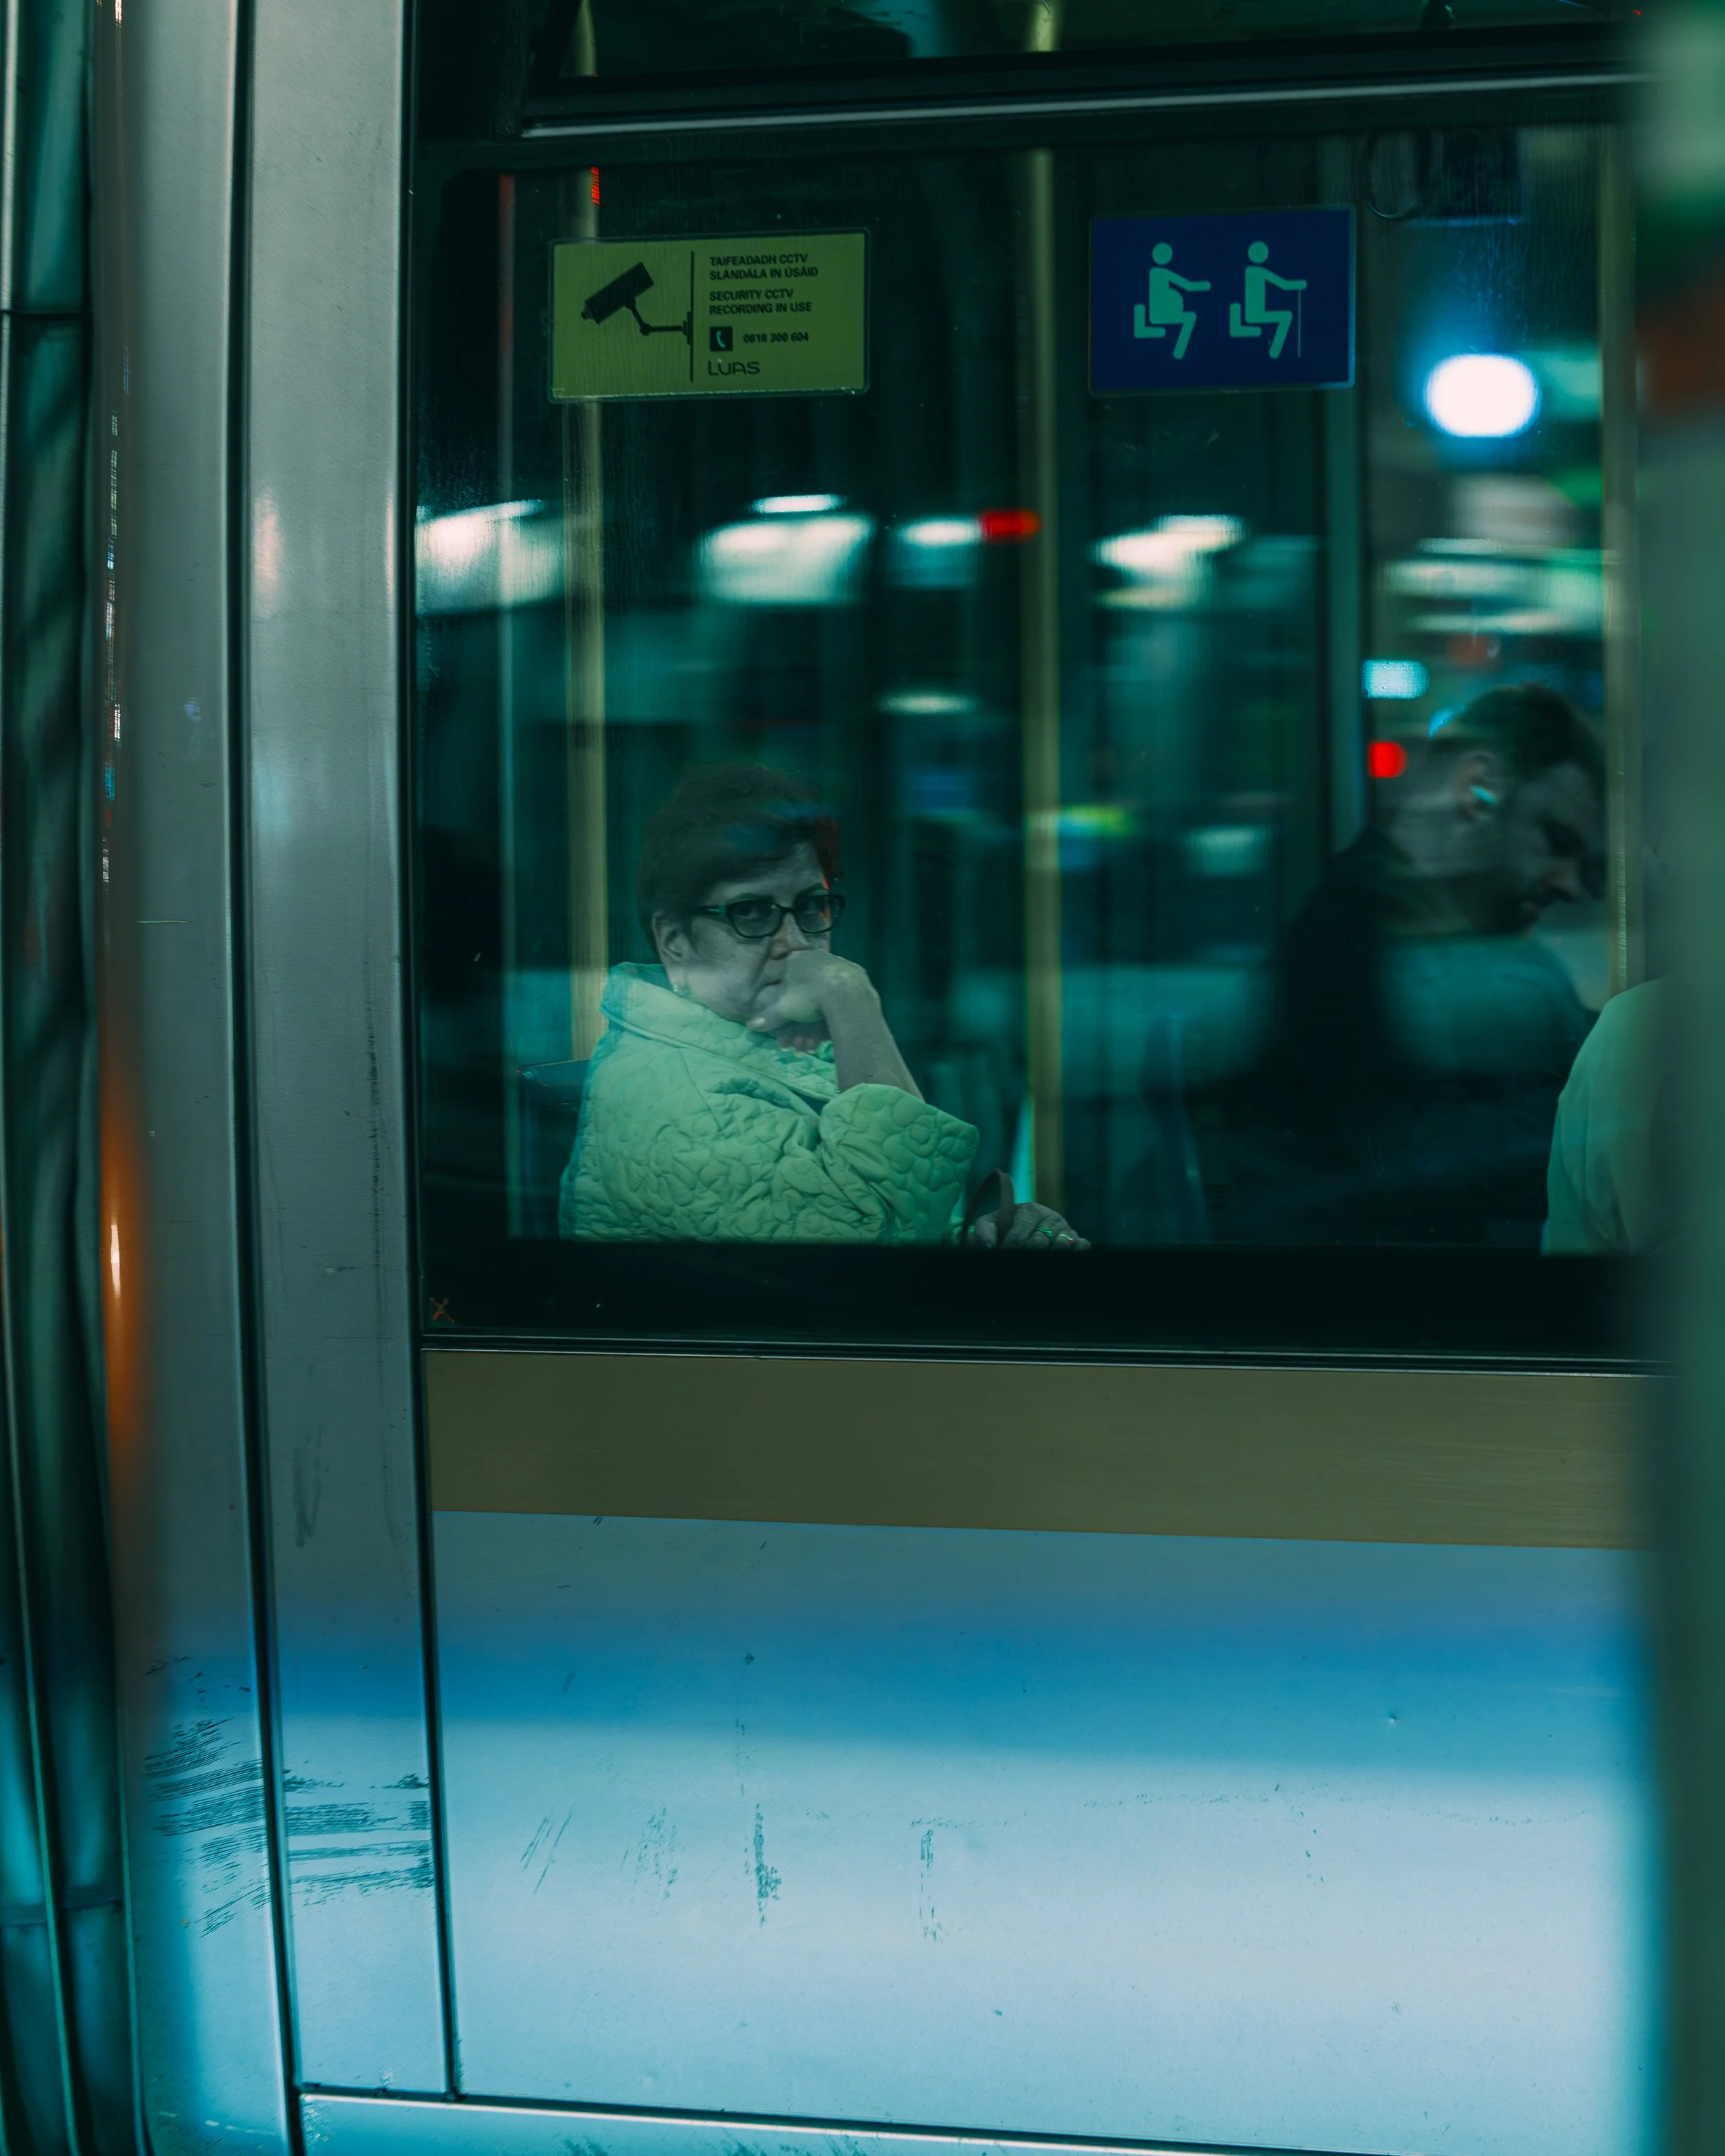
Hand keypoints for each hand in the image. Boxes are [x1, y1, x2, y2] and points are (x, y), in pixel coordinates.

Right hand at [747, 949, 872, 1039]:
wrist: (848, 994)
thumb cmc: (810, 998)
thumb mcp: (785, 1009)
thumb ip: (768, 1016)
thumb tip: (749, 1026)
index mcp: (794, 961)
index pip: (777, 973)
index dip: (773, 988)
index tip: (773, 996)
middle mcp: (813, 958)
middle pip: (801, 989)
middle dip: (796, 1018)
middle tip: (794, 1038)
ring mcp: (834, 963)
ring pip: (819, 992)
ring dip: (813, 1022)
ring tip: (811, 1043)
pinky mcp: (853, 972)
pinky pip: (838, 992)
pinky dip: (832, 1009)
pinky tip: (831, 1026)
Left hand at [968, 1200, 1088, 1250]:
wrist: (1023, 1229)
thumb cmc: (1006, 1227)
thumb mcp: (992, 1223)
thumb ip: (984, 1229)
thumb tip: (988, 1245)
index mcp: (1029, 1210)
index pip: (1022, 1228)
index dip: (1013, 1241)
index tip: (1006, 1250)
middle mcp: (1049, 1217)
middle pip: (1041, 1239)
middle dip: (1030, 1250)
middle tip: (1022, 1256)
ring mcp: (1064, 1229)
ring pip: (1063, 1242)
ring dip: (1053, 1251)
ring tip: (1043, 1257)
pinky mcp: (1076, 1239)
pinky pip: (1083, 1244)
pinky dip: (1078, 1250)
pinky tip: (1068, 1255)